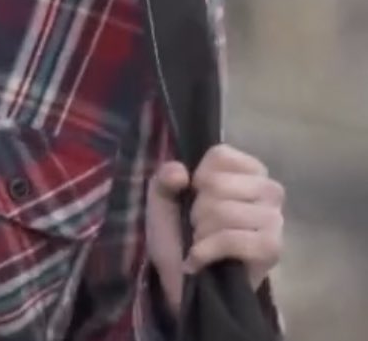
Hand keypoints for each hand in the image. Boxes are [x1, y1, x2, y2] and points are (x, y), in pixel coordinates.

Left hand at [146, 144, 284, 315]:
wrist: (183, 281)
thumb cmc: (179, 233)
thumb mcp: (162, 199)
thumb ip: (164, 178)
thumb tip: (180, 172)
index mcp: (246, 170)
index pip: (221, 156)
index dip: (198, 176)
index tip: (193, 193)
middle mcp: (268, 190)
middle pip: (219, 184)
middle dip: (197, 208)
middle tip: (197, 225)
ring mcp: (275, 220)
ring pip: (225, 211)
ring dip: (201, 231)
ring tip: (201, 241)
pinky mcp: (272, 249)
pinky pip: (233, 239)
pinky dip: (207, 250)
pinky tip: (199, 258)